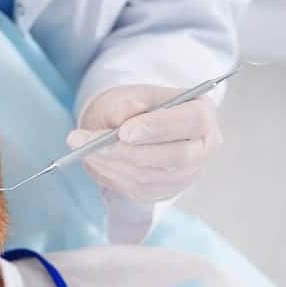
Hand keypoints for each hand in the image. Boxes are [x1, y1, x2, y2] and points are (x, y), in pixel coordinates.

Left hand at [66, 85, 221, 202]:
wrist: (123, 124)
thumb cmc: (130, 106)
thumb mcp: (125, 96)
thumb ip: (126, 104)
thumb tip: (129, 112)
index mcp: (202, 114)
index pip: (193, 122)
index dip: (159, 128)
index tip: (124, 131)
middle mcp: (201, 148)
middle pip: (175, 156)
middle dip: (130, 151)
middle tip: (93, 143)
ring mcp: (185, 174)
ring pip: (152, 175)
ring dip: (114, 162)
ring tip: (83, 146)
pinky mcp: (164, 191)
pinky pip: (137, 187)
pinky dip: (111, 173)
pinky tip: (93, 158)